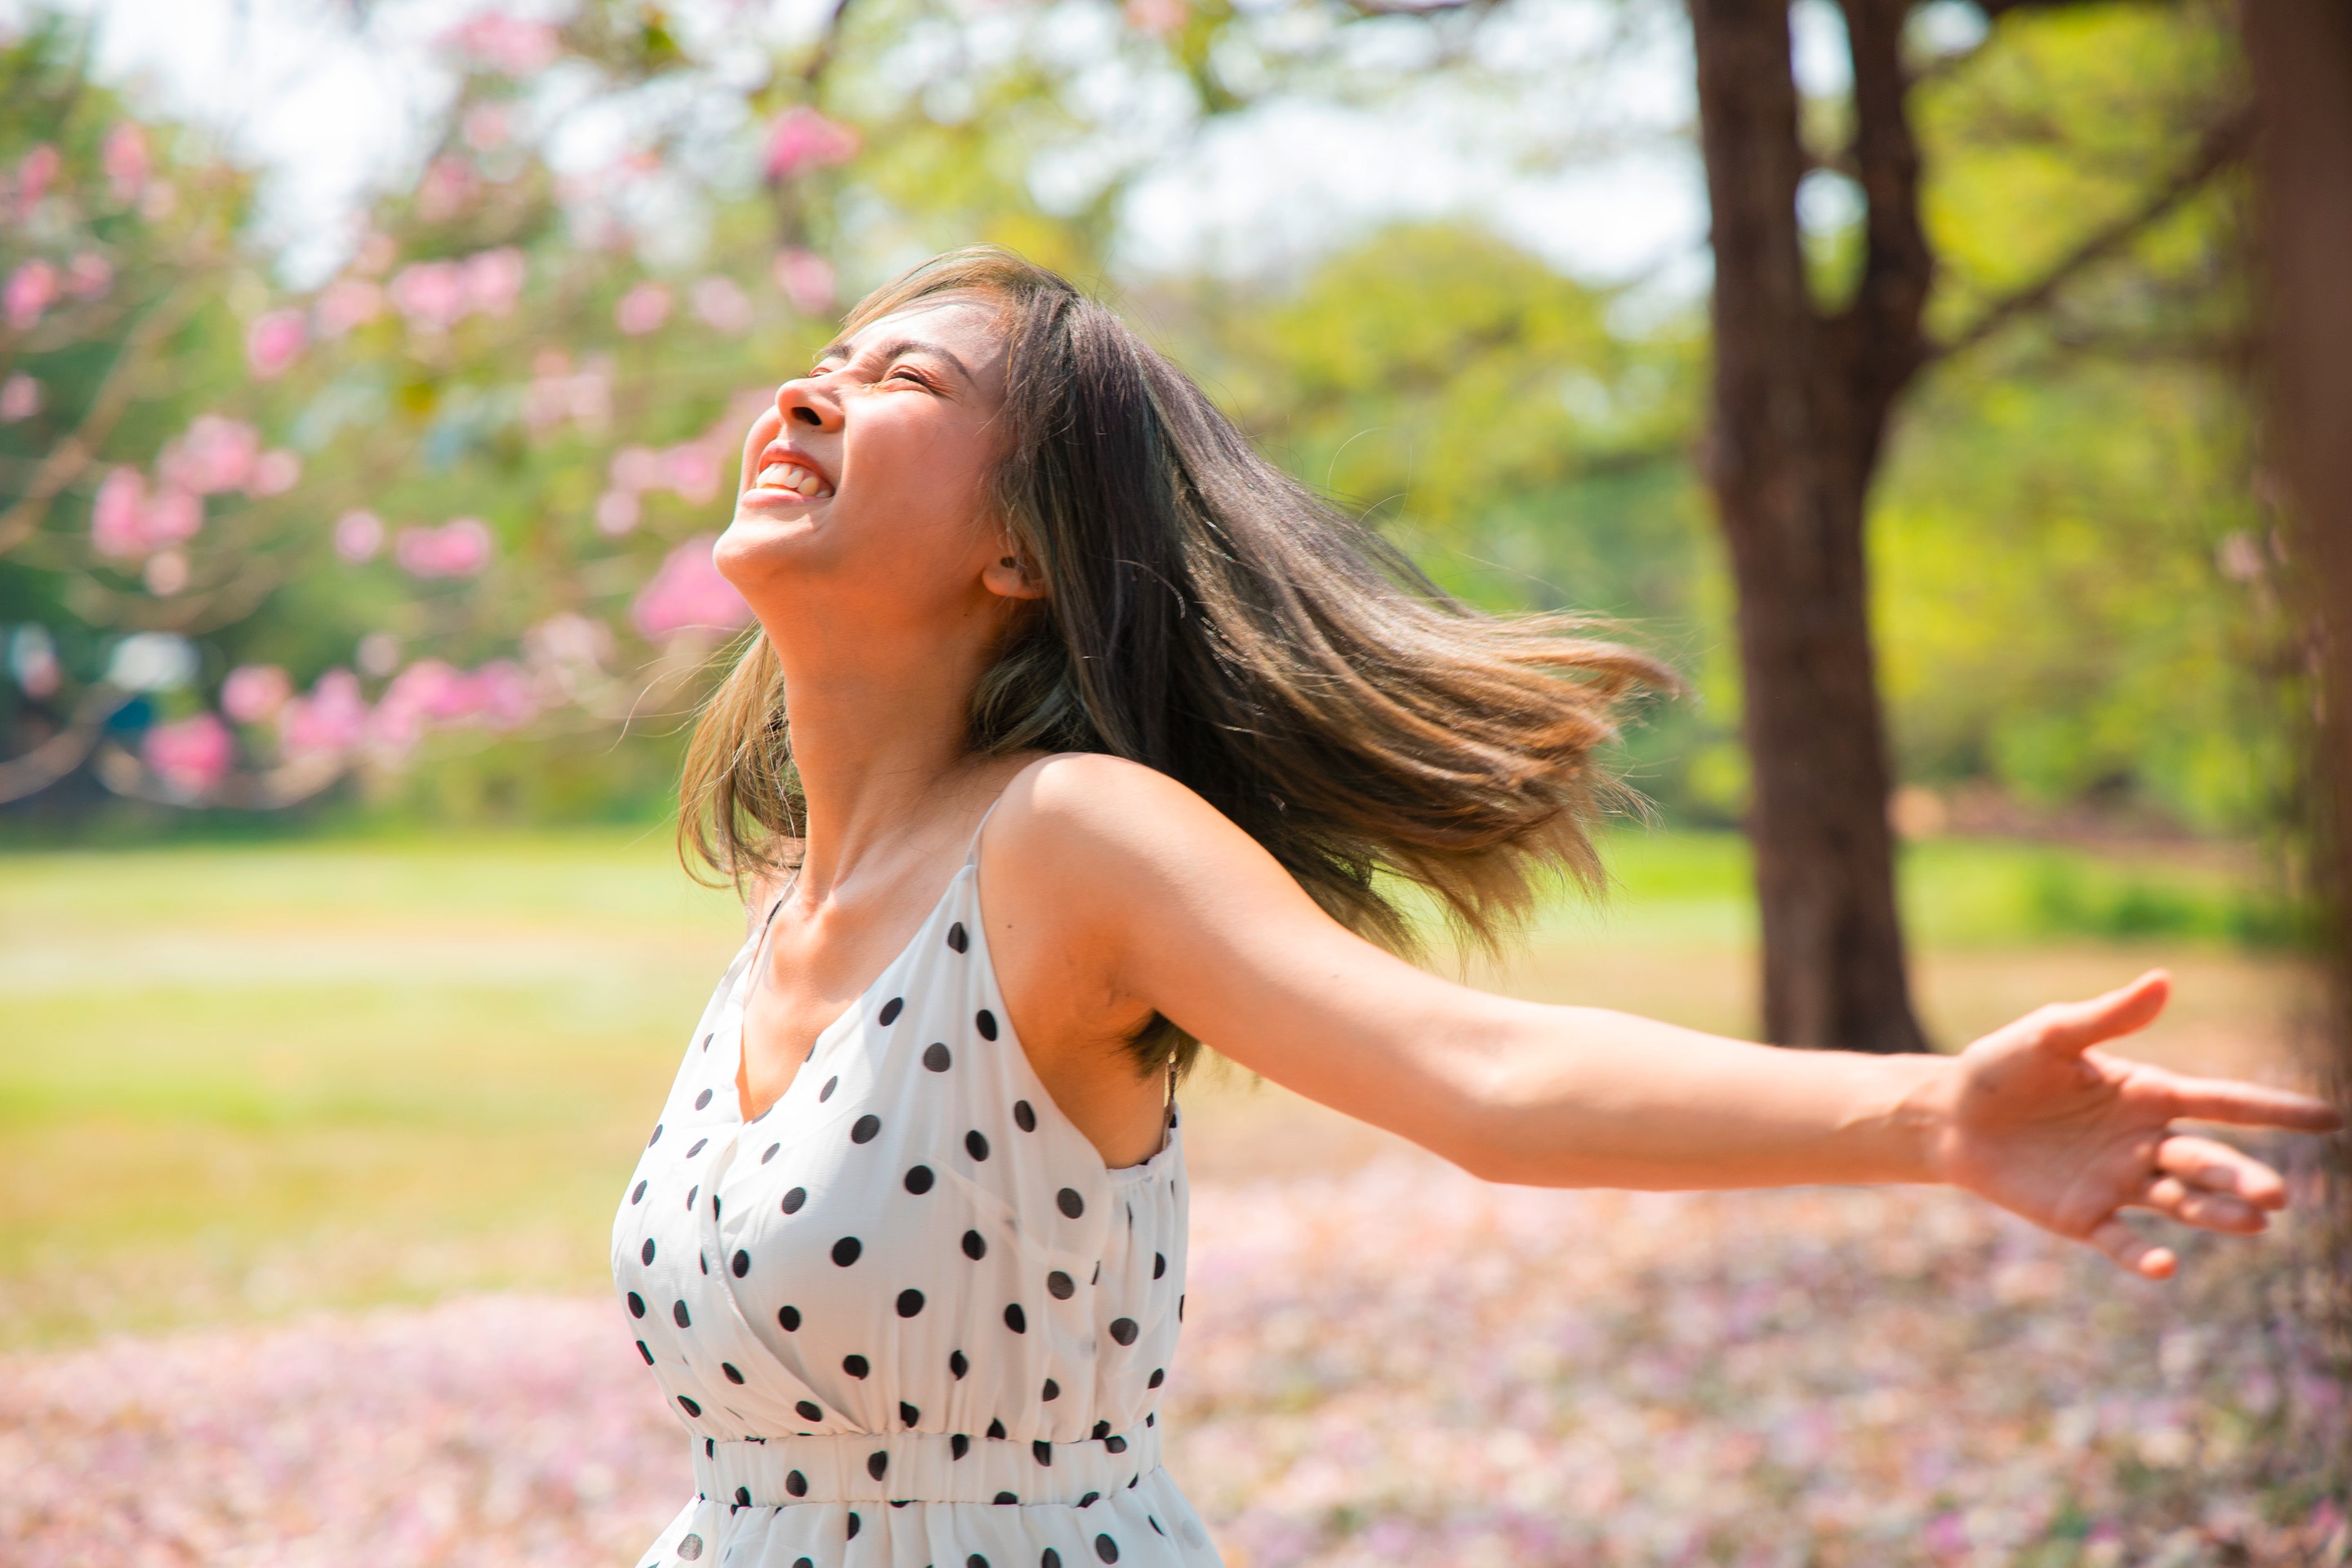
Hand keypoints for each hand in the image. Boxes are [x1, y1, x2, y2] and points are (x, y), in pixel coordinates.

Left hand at [1923, 970, 2342, 1278]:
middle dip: (2241, 1177)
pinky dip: (2142, 1254)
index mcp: (2148, 1093)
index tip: (2330, 1119)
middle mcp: (2145, 1142)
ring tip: (2253, 1222)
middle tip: (2275, 1196)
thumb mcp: (2050, 1034)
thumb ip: (2107, 1017)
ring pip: (2180, 1202)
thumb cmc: (2003, 1067)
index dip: (2275, 1110)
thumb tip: (2163, 981)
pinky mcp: (2083, 1217)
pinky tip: (2164, 1267)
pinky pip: (2121, 1240)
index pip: (2223, 1102)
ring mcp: (2118, 1182)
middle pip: (2206, 1161)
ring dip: (2214, 1214)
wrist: (1950, 1115)